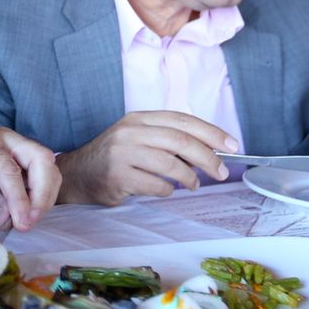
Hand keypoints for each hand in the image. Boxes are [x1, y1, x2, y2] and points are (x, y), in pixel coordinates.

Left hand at [0, 125, 59, 229]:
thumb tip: (11, 220)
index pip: (9, 169)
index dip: (19, 198)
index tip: (23, 223)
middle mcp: (7, 138)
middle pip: (41, 159)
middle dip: (41, 194)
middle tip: (30, 221)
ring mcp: (19, 147)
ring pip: (48, 168)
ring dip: (45, 196)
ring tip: (29, 220)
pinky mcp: (26, 161)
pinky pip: (44, 176)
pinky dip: (42, 196)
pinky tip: (29, 212)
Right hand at [56, 111, 236, 204]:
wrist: (76, 174)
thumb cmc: (115, 157)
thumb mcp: (139, 138)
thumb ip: (168, 140)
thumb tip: (210, 151)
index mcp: (139, 118)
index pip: (182, 120)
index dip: (211, 132)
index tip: (232, 145)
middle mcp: (130, 131)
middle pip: (180, 140)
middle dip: (208, 157)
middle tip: (221, 171)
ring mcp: (122, 153)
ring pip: (170, 164)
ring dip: (189, 177)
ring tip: (193, 184)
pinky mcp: (117, 176)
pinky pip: (155, 185)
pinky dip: (167, 190)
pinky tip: (165, 190)